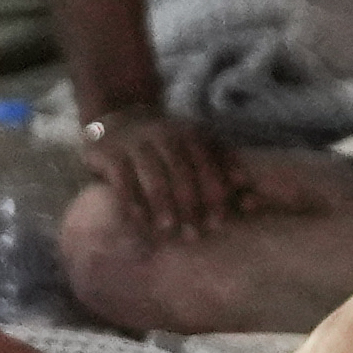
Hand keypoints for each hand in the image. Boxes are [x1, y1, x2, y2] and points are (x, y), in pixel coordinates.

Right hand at [81, 107, 251, 238]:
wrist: (117, 117)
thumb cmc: (164, 140)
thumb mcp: (194, 140)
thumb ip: (220, 158)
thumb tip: (244, 182)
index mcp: (190, 133)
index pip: (207, 166)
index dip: (214, 196)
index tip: (217, 223)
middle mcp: (164, 135)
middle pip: (182, 175)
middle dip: (190, 207)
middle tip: (193, 235)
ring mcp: (135, 143)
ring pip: (154, 178)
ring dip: (163, 206)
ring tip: (168, 229)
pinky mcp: (109, 153)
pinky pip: (122, 181)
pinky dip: (132, 202)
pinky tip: (139, 221)